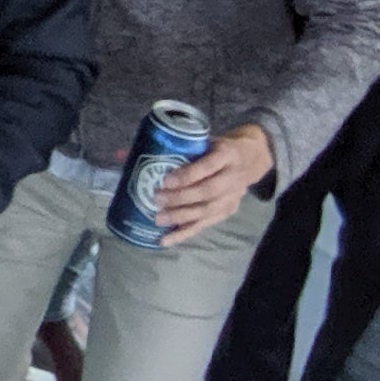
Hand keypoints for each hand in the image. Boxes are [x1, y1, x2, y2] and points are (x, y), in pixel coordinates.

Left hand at [151, 122, 273, 244]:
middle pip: (208, 191)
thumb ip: (180, 147)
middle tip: (158, 199)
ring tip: (158, 219)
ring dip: (180, 217)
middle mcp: (233, 176)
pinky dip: (184, 233)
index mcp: (228, 154)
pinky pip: (204, 224)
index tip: (166, 180)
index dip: (188, 175)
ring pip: (206, 211)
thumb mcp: (207, 140)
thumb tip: (127, 154)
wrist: (251, 159)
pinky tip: (166, 240)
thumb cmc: (218, 148)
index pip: (209, 166)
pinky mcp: (227, 211)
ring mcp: (233, 197)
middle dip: (181, 198)